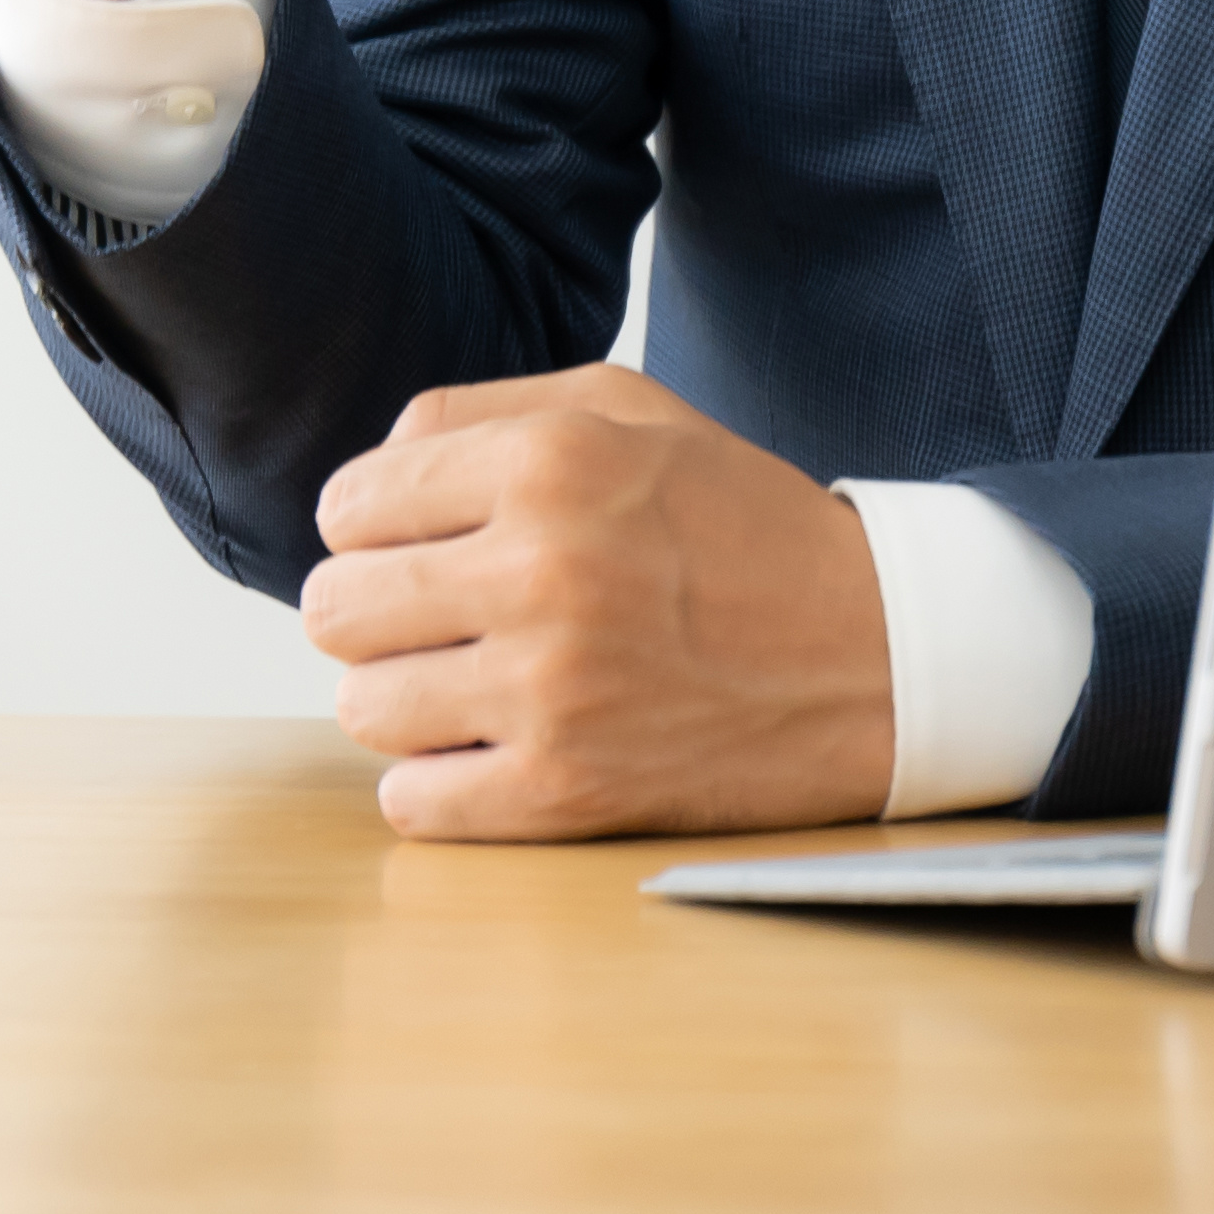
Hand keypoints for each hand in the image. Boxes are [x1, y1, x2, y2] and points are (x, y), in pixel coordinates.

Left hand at [303, 368, 895, 840]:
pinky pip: (412, 801)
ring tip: (471, 681)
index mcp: (549, 462)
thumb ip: (479, 413)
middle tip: (442, 616)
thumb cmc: (740, 525)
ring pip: (362, 707)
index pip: (348, 503)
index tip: (423, 543)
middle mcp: (540, 570)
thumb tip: (367, 473)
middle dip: (375, 610)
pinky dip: (436, 783)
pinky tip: (492, 748)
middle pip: (335, 607)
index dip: (376, 525)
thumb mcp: (627, 412)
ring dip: (404, 698)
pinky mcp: (569, 792)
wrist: (878, 655)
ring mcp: (552, 691)